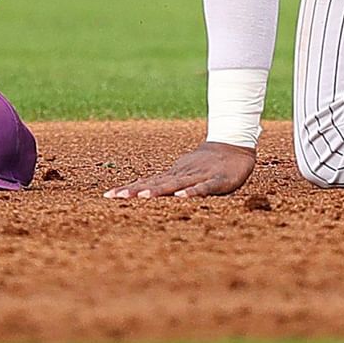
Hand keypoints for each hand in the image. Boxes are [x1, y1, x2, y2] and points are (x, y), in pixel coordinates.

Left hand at [104, 141, 255, 198]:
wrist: (235, 145)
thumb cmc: (209, 164)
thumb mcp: (188, 174)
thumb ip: (172, 184)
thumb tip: (149, 193)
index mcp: (174, 175)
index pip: (147, 182)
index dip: (129, 188)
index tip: (108, 195)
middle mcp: (182, 174)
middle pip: (155, 183)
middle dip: (135, 191)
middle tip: (115, 197)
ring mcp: (199, 176)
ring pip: (175, 184)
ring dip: (158, 190)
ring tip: (142, 196)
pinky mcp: (217, 181)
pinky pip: (204, 187)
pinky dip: (192, 192)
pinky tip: (181, 196)